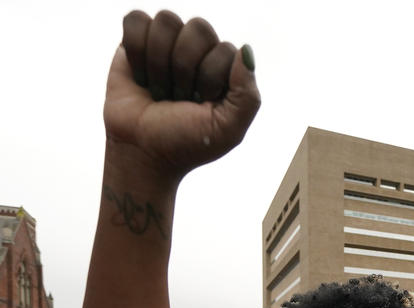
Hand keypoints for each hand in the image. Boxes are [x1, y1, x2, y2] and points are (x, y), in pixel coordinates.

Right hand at [106, 11, 260, 180]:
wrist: (142, 153)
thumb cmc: (187, 143)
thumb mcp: (228, 129)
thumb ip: (247, 94)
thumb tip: (245, 49)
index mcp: (226, 70)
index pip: (225, 49)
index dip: (209, 79)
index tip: (200, 105)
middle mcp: (199, 52)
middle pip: (199, 28)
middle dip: (185, 68)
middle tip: (179, 97)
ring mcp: (168, 44)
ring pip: (167, 21)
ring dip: (159, 63)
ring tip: (159, 89)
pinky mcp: (135, 42)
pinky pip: (137, 19)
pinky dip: (136, 51)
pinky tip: (140, 76)